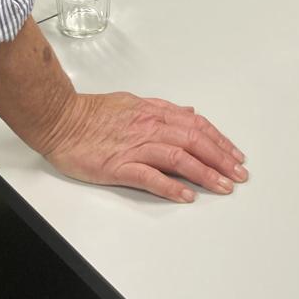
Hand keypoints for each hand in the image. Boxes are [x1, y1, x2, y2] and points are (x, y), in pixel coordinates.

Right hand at [42, 91, 247, 202]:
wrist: (60, 119)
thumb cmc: (92, 113)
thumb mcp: (133, 102)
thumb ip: (162, 110)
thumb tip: (188, 114)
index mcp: (154, 113)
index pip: (196, 126)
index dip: (219, 141)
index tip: (235, 155)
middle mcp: (149, 128)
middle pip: (194, 141)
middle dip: (221, 159)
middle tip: (238, 175)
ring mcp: (134, 147)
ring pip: (179, 158)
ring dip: (205, 173)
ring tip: (223, 186)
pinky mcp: (118, 166)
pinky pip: (150, 177)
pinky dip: (170, 186)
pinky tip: (186, 195)